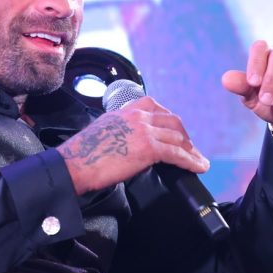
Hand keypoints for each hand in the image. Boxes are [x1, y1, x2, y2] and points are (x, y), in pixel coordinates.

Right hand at [58, 96, 208, 194]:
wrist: (74, 164)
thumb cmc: (82, 156)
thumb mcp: (102, 133)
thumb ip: (119, 132)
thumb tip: (130, 145)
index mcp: (124, 112)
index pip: (153, 106)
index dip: (168, 118)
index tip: (174, 130)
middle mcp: (136, 117)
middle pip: (171, 120)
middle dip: (184, 135)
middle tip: (190, 148)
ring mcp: (144, 131)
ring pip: (177, 137)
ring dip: (191, 150)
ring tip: (199, 161)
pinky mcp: (149, 148)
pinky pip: (177, 153)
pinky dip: (191, 160)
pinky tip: (198, 167)